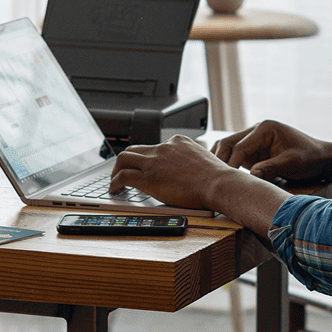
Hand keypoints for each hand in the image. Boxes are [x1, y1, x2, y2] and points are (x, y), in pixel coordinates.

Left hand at [109, 135, 234, 209]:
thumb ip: (190, 159)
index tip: (145, 168)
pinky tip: (115, 190)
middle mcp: (163, 147)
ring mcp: (155, 161)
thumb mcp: (203, 158)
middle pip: (135, 149)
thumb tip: (187, 170)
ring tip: (114, 181)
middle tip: (122, 172)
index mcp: (177, 141)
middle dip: (126, 161)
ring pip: (123, 159)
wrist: (217, 183)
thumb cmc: (216, 177)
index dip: (147, 159)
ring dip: (115, 170)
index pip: (154, 146)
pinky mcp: (149, 178)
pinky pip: (123, 176)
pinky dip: (114, 182)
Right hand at [211, 120, 331, 182]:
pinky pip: (235, 157)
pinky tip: (223, 179)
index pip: (240, 146)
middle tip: (213, 180)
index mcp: (264, 128)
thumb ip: (272, 168)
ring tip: (213, 180)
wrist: (321, 158)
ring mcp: (253, 142)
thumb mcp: (292, 162)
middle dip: (219, 160)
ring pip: (227, 149)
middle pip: (227, 144)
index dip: (231, 164)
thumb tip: (252, 175)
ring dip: (220, 162)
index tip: (226, 180)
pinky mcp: (253, 152)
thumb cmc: (310, 157)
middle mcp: (255, 132)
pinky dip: (227, 166)